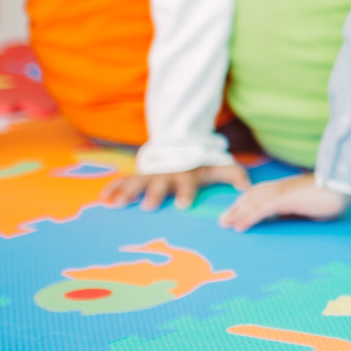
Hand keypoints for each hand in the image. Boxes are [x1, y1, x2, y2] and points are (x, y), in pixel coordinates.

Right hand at [104, 160, 251, 211]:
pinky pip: (122, 181)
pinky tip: (102, 198)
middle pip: (159, 185)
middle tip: (148, 206)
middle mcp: (166, 175)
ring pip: (137, 183)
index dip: (186, 193)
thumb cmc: (201, 163)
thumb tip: (248, 189)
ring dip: (126, 193)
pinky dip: (112, 188)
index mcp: (186, 174)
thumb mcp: (219, 167)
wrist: (180, 144)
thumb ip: (235, 176)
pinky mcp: (138, 175)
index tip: (184, 205)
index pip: (188, 184)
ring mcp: (150, 174)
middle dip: (154, 194)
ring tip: (113, 205)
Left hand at [217, 171, 349, 230]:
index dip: (247, 202)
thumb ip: (298, 211)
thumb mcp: (311, 207)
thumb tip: (289, 220)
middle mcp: (283, 187)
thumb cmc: (334, 198)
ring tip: (225, 225)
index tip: (237, 214)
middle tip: (224, 221)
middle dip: (237, 207)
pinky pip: (262, 210)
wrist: (345, 186)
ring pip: (253, 202)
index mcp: (289, 188)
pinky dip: (248, 218)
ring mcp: (284, 192)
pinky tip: (239, 227)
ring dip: (237, 213)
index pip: (262, 193)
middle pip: (253, 195)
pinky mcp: (286, 199)